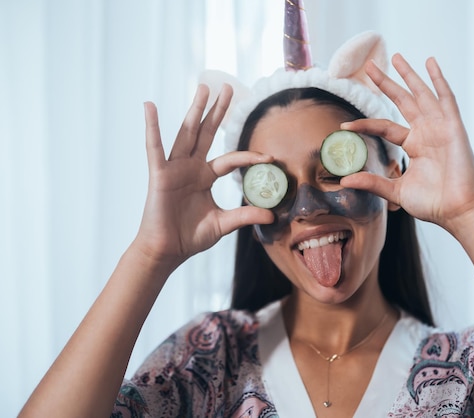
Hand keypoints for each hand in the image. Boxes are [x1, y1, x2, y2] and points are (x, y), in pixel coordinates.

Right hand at [135, 84, 273, 268]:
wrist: (166, 251)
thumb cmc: (189, 237)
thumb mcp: (223, 224)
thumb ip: (245, 215)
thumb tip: (272, 214)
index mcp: (205, 177)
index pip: (231, 159)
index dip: (249, 157)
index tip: (269, 158)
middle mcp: (191, 168)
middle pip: (207, 133)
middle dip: (218, 111)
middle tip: (228, 87)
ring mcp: (174, 168)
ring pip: (187, 133)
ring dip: (195, 110)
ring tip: (204, 87)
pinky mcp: (159, 174)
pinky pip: (154, 147)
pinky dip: (152, 127)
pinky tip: (150, 106)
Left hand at [340, 54, 473, 232]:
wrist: (458, 210)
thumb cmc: (433, 203)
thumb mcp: (396, 191)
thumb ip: (372, 182)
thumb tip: (344, 182)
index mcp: (414, 146)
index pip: (384, 126)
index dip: (365, 124)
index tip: (344, 125)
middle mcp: (426, 133)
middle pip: (403, 101)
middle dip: (387, 83)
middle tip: (370, 66)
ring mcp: (440, 128)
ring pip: (422, 94)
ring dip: (409, 75)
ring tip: (396, 57)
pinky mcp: (453, 127)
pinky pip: (445, 98)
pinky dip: (438, 80)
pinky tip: (430, 63)